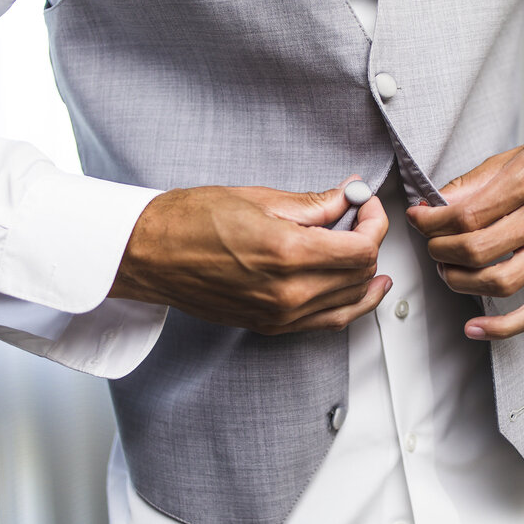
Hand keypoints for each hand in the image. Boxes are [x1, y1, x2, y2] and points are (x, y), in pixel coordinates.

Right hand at [109, 180, 390, 334]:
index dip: (374, 222)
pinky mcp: (271, 325)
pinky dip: (349, 303)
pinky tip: (359, 290)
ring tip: (368, 251)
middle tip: (360, 218)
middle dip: (371, 242)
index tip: (365, 205)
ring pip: (351, 302)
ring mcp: (280, 314)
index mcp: (288, 253)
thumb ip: (314, 203)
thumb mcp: (259, 197)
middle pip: (361, 275)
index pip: (362, 248)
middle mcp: (288, 292)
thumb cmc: (189, 221)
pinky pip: (328, 321)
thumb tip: (348, 198)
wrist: (149, 255)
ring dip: (365, 275)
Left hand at [406, 129, 523, 339]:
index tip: (420, 220)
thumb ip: (475, 181)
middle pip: (477, 249)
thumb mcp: (519, 154)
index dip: (433, 221)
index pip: (468, 213)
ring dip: (459, 282)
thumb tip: (436, 203)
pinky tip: (476, 328)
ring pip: (498, 282)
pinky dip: (504, 328)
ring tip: (447, 270)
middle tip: (431, 244)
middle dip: (440, 250)